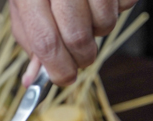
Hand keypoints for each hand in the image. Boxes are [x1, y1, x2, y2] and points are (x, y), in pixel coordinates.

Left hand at [11, 0, 137, 85]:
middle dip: (82, 57)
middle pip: (77, 37)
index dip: (58, 69)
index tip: (64, 79)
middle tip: (81, 59)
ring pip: (105, 23)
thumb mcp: (26, 7)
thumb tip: (31, 81)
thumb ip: (31, 42)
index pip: (46, 42)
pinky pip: (125, 4)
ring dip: (99, 31)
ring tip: (88, 17)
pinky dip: (117, 9)